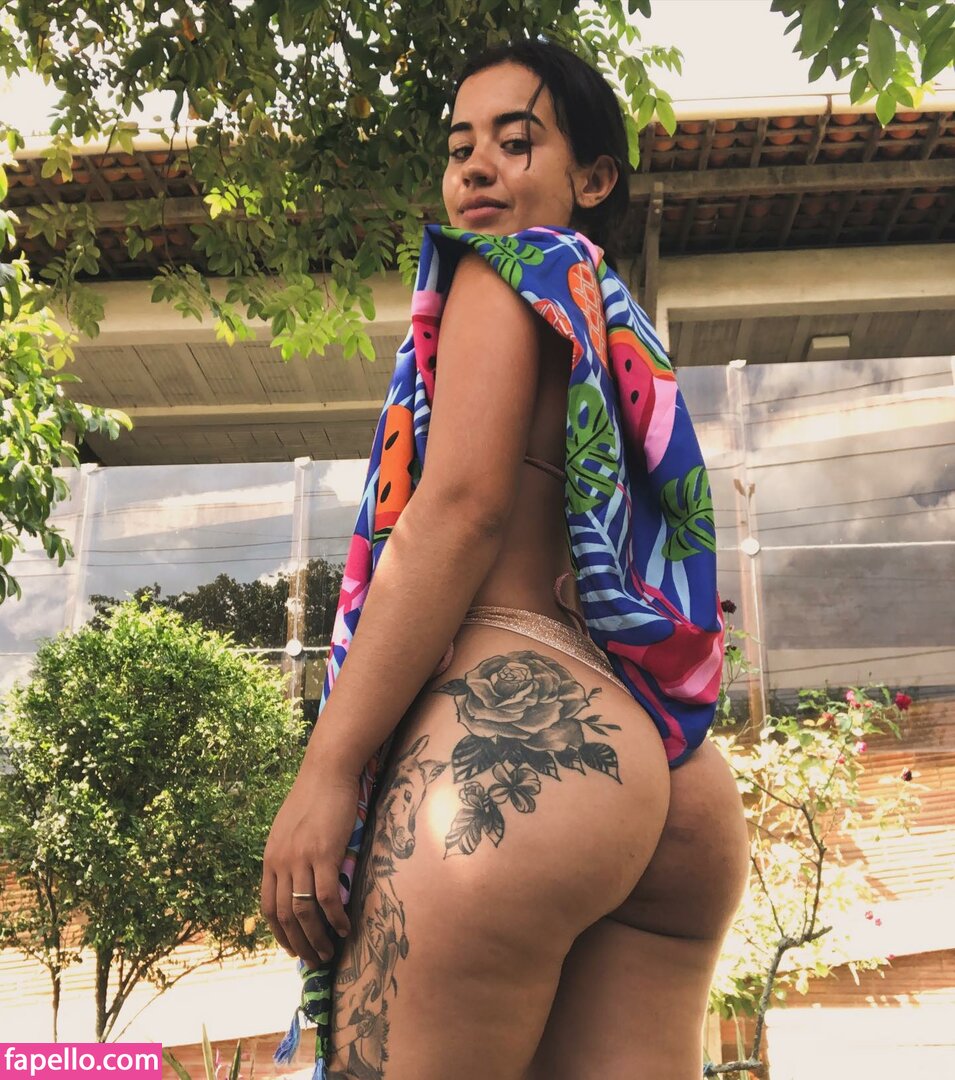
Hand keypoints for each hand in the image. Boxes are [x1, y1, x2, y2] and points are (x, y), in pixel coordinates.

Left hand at [260, 762, 357, 968]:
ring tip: (330, 951)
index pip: (268, 907)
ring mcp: (301, 858)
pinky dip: (335, 917)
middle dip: (300, 944)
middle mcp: (281, 862)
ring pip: (304, 911)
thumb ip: (289, 855)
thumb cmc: (313, 797)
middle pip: (285, 915)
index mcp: (270, 858)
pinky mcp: (324, 853)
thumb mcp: (289, 829)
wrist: (327, 771)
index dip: (280, 934)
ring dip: (317, 937)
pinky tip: (345, 927)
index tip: (294, 949)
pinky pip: (327, 896)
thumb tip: (296, 879)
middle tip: (315, 960)